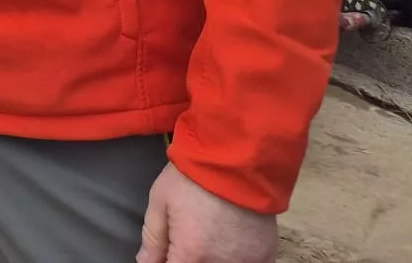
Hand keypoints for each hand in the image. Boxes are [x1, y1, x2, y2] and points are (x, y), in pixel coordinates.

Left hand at [137, 163, 275, 262]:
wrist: (235, 158)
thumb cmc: (192, 177)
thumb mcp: (160, 201)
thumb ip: (153, 238)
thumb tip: (145, 262)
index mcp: (191, 256)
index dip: (167, 261)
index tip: (168, 251)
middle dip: (190, 258)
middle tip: (190, 235)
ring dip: (213, 258)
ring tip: (210, 235)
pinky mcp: (266, 255)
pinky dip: (238, 259)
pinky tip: (231, 245)